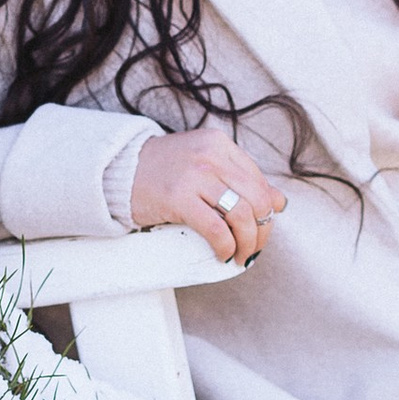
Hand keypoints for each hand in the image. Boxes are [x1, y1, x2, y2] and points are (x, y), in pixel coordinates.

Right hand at [128, 129, 285, 267]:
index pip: (259, 180)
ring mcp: (195, 176)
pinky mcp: (179, 198)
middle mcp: (211, 156)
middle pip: (256, 199)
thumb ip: (238, 176)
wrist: (119, 170)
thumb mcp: (203, 162)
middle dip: (262, 230)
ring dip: (248, 242)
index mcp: (219, 144)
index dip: (266, 210)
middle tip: (255, 248)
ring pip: (241, 215)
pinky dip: (226, 246)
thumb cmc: (162, 169)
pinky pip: (216, 228)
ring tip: (241, 255)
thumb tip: (279, 202)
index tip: (261, 228)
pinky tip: (223, 254)